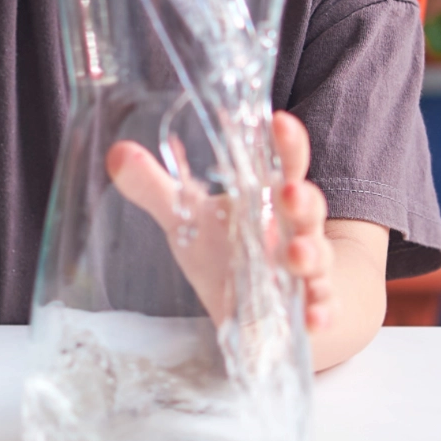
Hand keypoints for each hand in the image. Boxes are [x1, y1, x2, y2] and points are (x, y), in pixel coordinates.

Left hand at [107, 111, 338, 330]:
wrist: (266, 313)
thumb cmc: (229, 255)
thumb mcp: (190, 221)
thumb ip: (157, 189)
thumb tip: (117, 153)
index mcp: (268, 201)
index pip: (283, 164)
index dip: (286, 143)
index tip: (280, 121)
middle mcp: (293, 231)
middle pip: (306, 208)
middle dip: (302, 199)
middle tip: (288, 192)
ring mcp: (305, 272)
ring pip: (317, 257)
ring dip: (310, 255)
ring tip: (295, 254)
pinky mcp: (308, 310)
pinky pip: (323, 310)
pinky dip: (322, 314)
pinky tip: (314, 318)